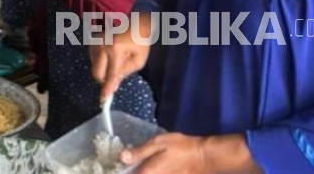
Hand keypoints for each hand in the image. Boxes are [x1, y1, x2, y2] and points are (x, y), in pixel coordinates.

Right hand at [90, 16, 151, 100]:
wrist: (134, 22)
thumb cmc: (140, 41)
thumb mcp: (139, 60)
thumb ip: (125, 72)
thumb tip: (113, 85)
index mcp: (115, 49)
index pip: (111, 73)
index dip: (107, 87)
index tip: (102, 99)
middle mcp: (102, 46)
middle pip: (97, 73)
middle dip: (104, 80)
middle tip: (114, 79)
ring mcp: (95, 43)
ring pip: (95, 67)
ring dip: (104, 69)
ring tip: (117, 59)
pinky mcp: (93, 41)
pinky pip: (94, 60)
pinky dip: (101, 62)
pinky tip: (111, 55)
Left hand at [123, 133, 260, 173]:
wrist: (203, 157)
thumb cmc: (180, 147)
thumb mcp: (158, 143)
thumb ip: (140, 151)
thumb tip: (121, 157)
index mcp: (147, 173)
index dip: (119, 171)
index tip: (110, 169)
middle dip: (129, 170)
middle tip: (120, 166)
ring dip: (137, 170)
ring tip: (132, 166)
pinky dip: (145, 171)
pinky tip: (146, 167)